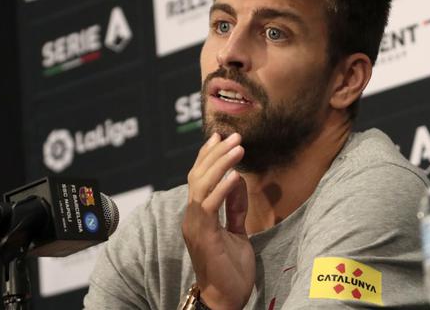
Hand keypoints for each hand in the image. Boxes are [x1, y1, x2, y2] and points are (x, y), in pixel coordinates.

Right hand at [182, 133, 255, 309]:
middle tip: (234, 136)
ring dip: (220, 164)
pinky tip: (234, 175)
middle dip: (216, 153)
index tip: (219, 136)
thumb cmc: (231, 270)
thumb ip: (235, 207)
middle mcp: (192, 217)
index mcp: (198, 215)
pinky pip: (209, 206)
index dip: (207, 156)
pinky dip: (222, 188)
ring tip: (237, 148)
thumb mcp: (237, 232)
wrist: (225, 300)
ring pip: (201, 186)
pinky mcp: (203, 236)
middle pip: (198, 176)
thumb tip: (237, 180)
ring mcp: (195, 226)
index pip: (199, 178)